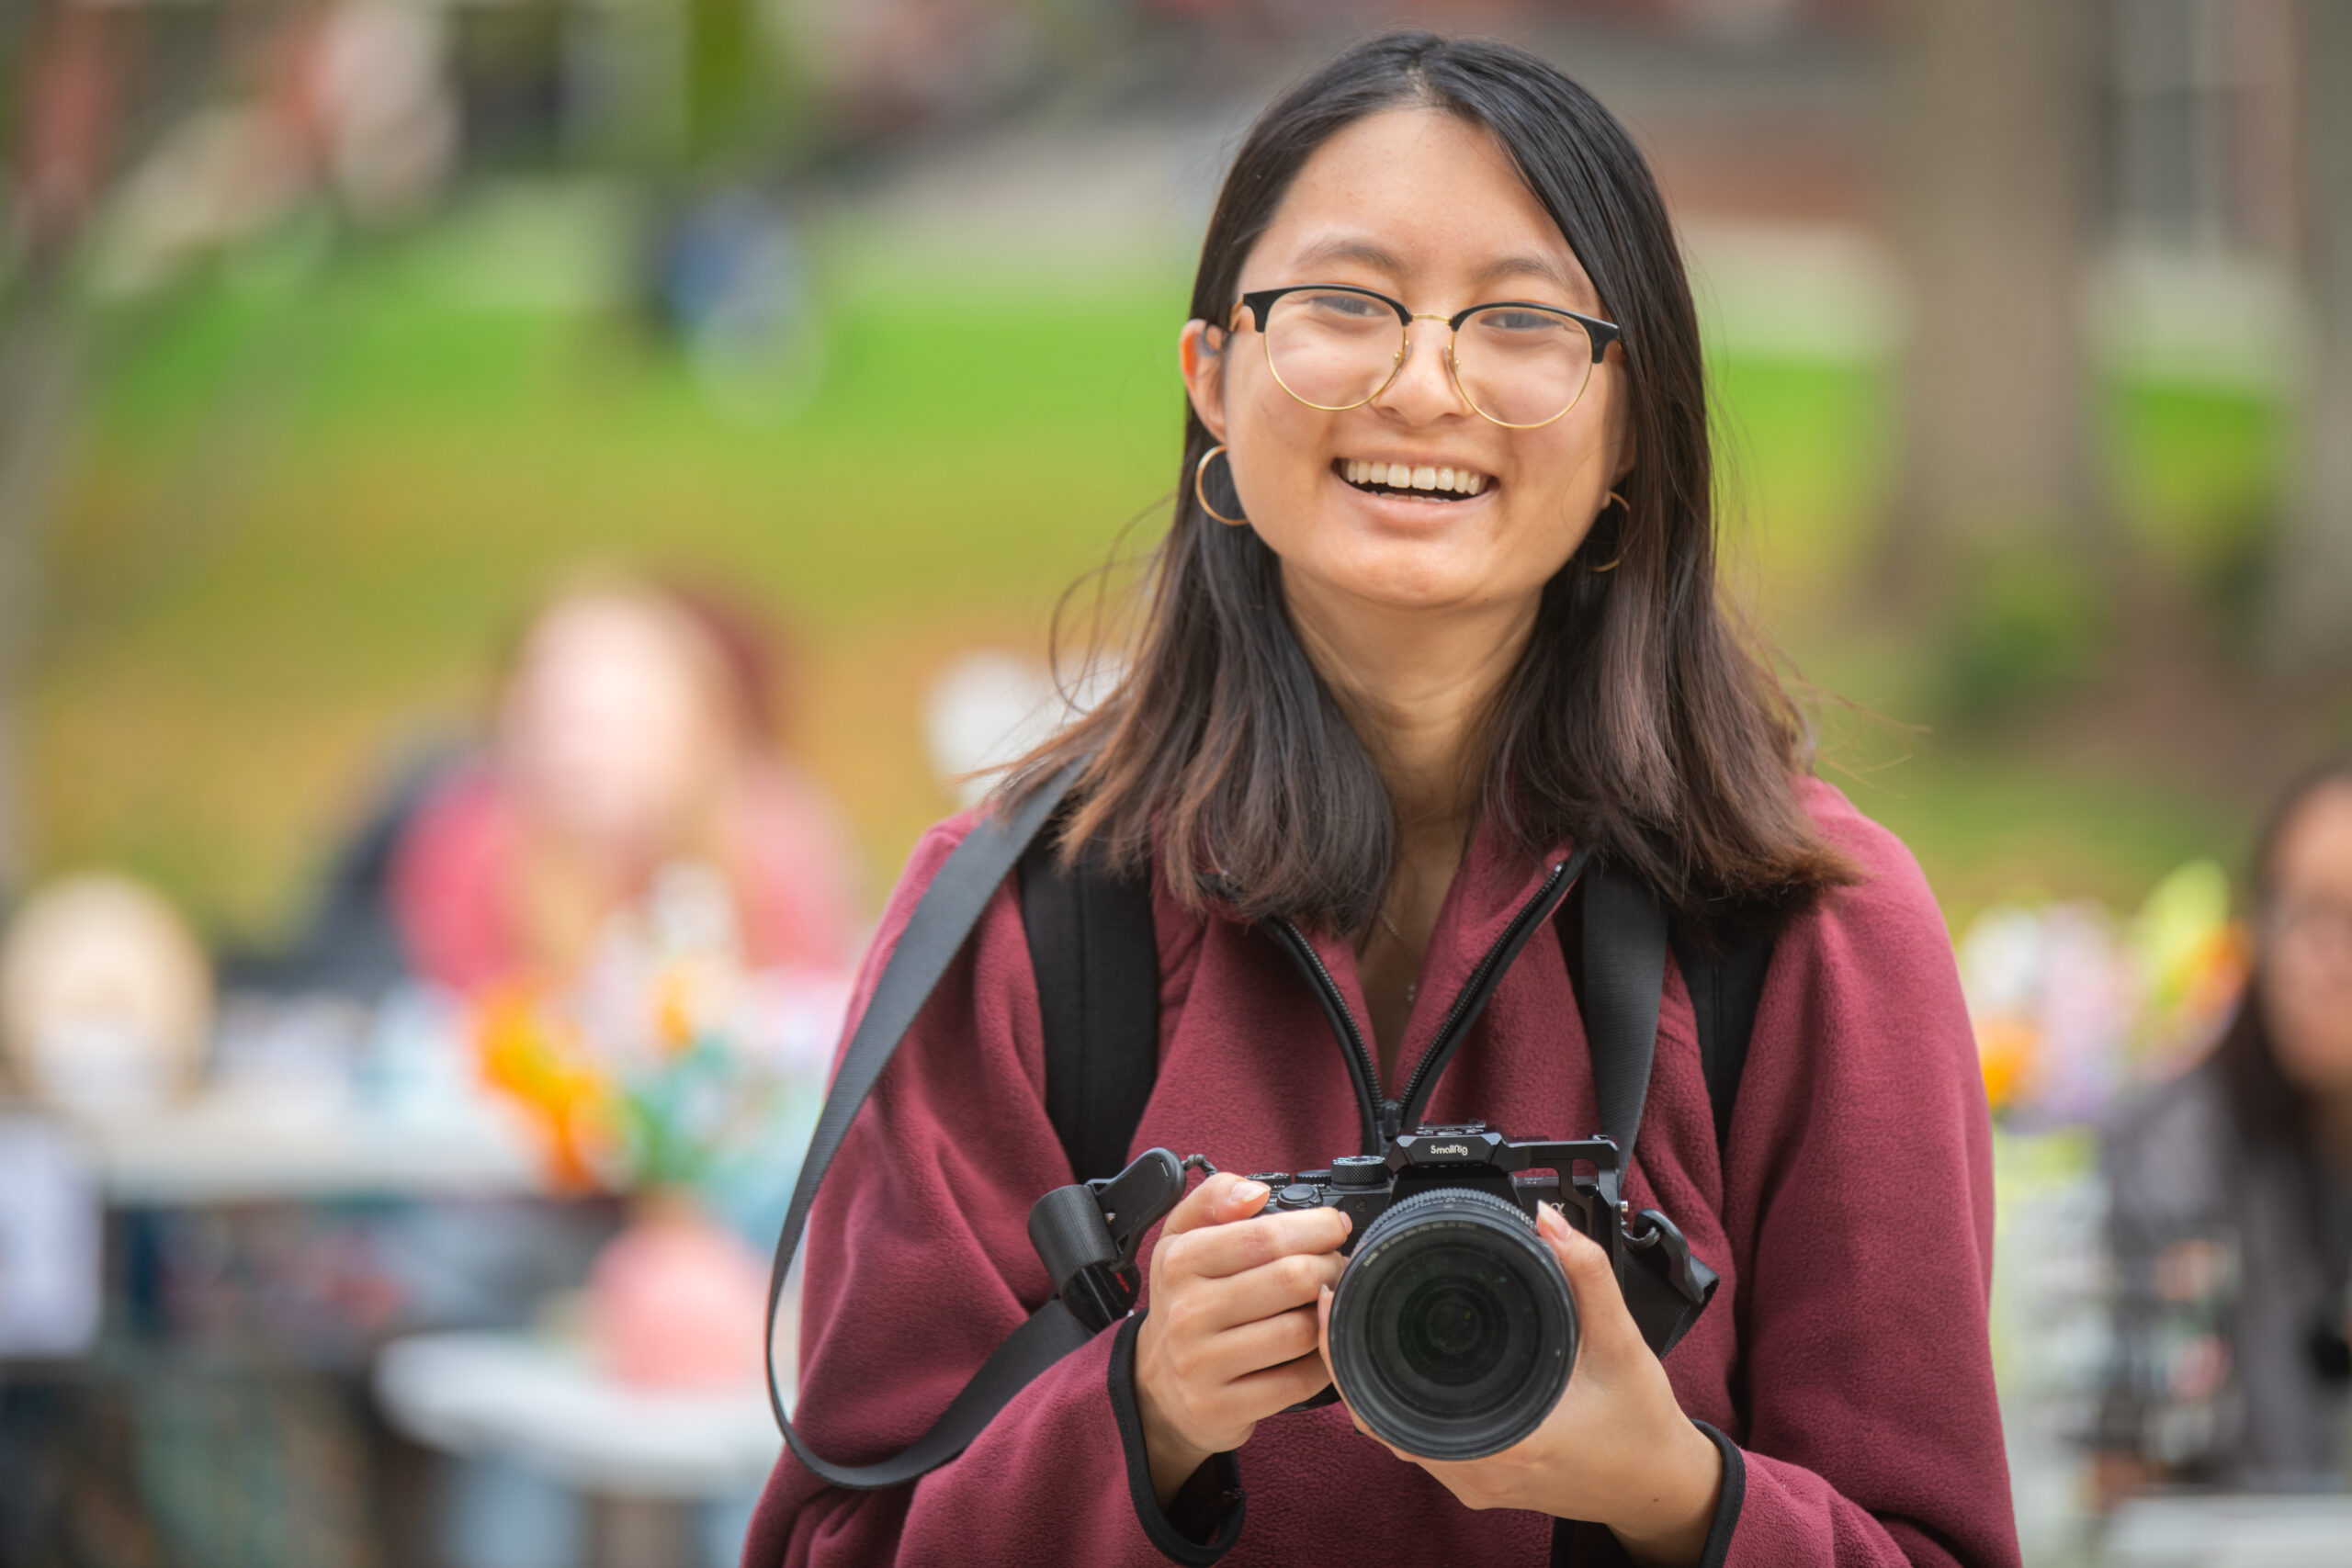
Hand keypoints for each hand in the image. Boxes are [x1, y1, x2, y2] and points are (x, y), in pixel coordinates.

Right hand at [1133, 1173, 1351, 1506]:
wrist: (1157, 1386)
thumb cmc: (1185, 1302)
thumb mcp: (1182, 1239)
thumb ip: (1213, 1199)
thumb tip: (1255, 1191)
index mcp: (1180, 1261)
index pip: (1263, 1236)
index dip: (1314, 1228)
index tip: (1333, 1227)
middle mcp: (1187, 1312)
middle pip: (1291, 1279)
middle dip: (1331, 1266)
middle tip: (1338, 1265)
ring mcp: (1204, 1364)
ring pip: (1300, 1331)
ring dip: (1330, 1313)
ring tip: (1329, 1302)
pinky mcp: (1225, 1406)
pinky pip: (1299, 1381)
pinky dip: (1321, 1360)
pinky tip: (1318, 1345)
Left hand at [1316, 1203, 1721, 1566]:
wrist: (1659, 1486)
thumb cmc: (1641, 1425)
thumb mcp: (1621, 1342)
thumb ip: (1586, 1275)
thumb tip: (1547, 1218)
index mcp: (1502, 1444)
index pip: (1389, 1409)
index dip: (1347, 1354)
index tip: (1330, 1302)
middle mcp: (1475, 1472)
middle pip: (1377, 1417)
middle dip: (1345, 1354)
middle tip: (1333, 1294)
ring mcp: (1471, 1482)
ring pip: (1391, 1431)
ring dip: (1366, 1377)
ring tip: (1350, 1316)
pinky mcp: (1475, 1480)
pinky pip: (1414, 1439)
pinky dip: (1393, 1399)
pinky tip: (1388, 1358)